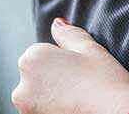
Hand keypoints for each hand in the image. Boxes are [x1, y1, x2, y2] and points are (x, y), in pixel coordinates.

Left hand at [12, 18, 128, 113]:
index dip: (67, 62)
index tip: (82, 72)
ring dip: (55, 97)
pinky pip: (44, 112)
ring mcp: (27, 110)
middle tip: (82, 88)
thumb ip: (68, 34)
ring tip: (80, 101)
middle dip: (56, 80)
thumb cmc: (106, 82)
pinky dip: (56, 111)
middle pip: (39, 77)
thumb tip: (56, 24)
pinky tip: (76, 111)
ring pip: (41, 98)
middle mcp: (21, 86)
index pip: (46, 55)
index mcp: (32, 58)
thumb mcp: (90, 49)